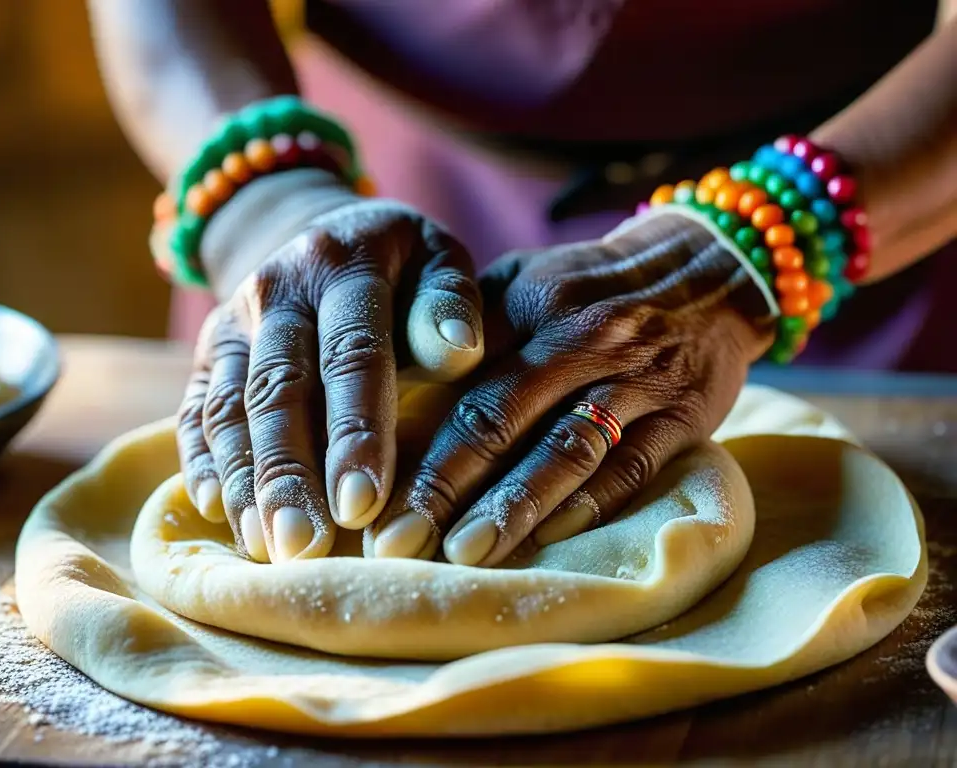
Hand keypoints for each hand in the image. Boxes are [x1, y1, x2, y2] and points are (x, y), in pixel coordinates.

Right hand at [176, 170, 484, 562]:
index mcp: (345, 266)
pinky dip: (202, 460)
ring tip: (266, 548)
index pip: (351, 353)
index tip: (364, 503)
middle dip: (290, 472)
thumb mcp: (438, 260)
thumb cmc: (404, 268)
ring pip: (230, 407)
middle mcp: (278, 291)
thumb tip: (461, 352)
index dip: (356, 429)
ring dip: (246, 480)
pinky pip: (195, 410)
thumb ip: (451, 302)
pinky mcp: (208, 354)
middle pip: (279, 389)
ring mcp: (233, 323)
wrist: (321, 236)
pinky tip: (216, 511)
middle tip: (303, 548)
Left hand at [367, 209, 774, 565]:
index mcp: (531, 305)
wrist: (708, 269)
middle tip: (397, 544)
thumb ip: (466, 329)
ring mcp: (638, 380)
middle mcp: (582, 339)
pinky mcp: (685, 414)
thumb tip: (392, 390)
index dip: (413, 444)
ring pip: (568, 450)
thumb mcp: (524, 282)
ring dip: (514, 506)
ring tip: (465, 556)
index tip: (367, 497)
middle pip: (503, 421)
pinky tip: (549, 540)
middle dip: (445, 487)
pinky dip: (592, 505)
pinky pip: (634, 466)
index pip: (460, 383)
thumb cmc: (590, 288)